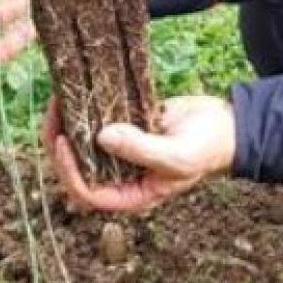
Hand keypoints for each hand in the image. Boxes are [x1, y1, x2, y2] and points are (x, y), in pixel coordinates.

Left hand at [45, 95, 235, 212]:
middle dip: (60, 143)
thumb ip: (141, 150)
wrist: (228, 125)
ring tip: (61, 98)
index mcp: (131, 193)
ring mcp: (122, 149)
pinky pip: (99, 120)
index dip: (69, 171)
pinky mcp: (126, 125)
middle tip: (54, 114)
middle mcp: (121, 174)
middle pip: (77, 166)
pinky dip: (87, 107)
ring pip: (83, 142)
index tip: (64, 143)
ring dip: (69, 122)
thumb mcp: (177, 156)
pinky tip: (79, 89)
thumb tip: (101, 136)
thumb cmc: (208, 149)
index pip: (88, 192)